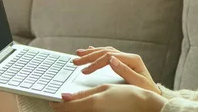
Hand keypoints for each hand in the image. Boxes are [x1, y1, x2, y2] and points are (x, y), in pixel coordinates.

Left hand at [50, 84, 166, 111]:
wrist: (144, 107)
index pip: (67, 107)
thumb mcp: (105, 88)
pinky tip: (86, 106)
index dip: (57, 105)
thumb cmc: (127, 95)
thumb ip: (84, 93)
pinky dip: (84, 110)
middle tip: (63, 103)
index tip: (53, 102)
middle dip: (66, 108)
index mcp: (92, 103)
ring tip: (75, 103)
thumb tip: (66, 96)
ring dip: (75, 109)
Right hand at [73, 46, 159, 94]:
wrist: (154, 93)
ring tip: (78, 54)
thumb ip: (125, 71)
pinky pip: (108, 53)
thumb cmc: (147, 90)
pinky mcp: (123, 62)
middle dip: (89, 56)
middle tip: (76, 61)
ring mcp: (126, 58)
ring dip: (91, 52)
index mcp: (132, 60)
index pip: (109, 56)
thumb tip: (112, 60)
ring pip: (106, 51)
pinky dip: (98, 52)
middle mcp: (129, 56)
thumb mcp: (138, 82)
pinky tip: (90, 50)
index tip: (85, 71)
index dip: (95, 63)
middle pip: (106, 52)